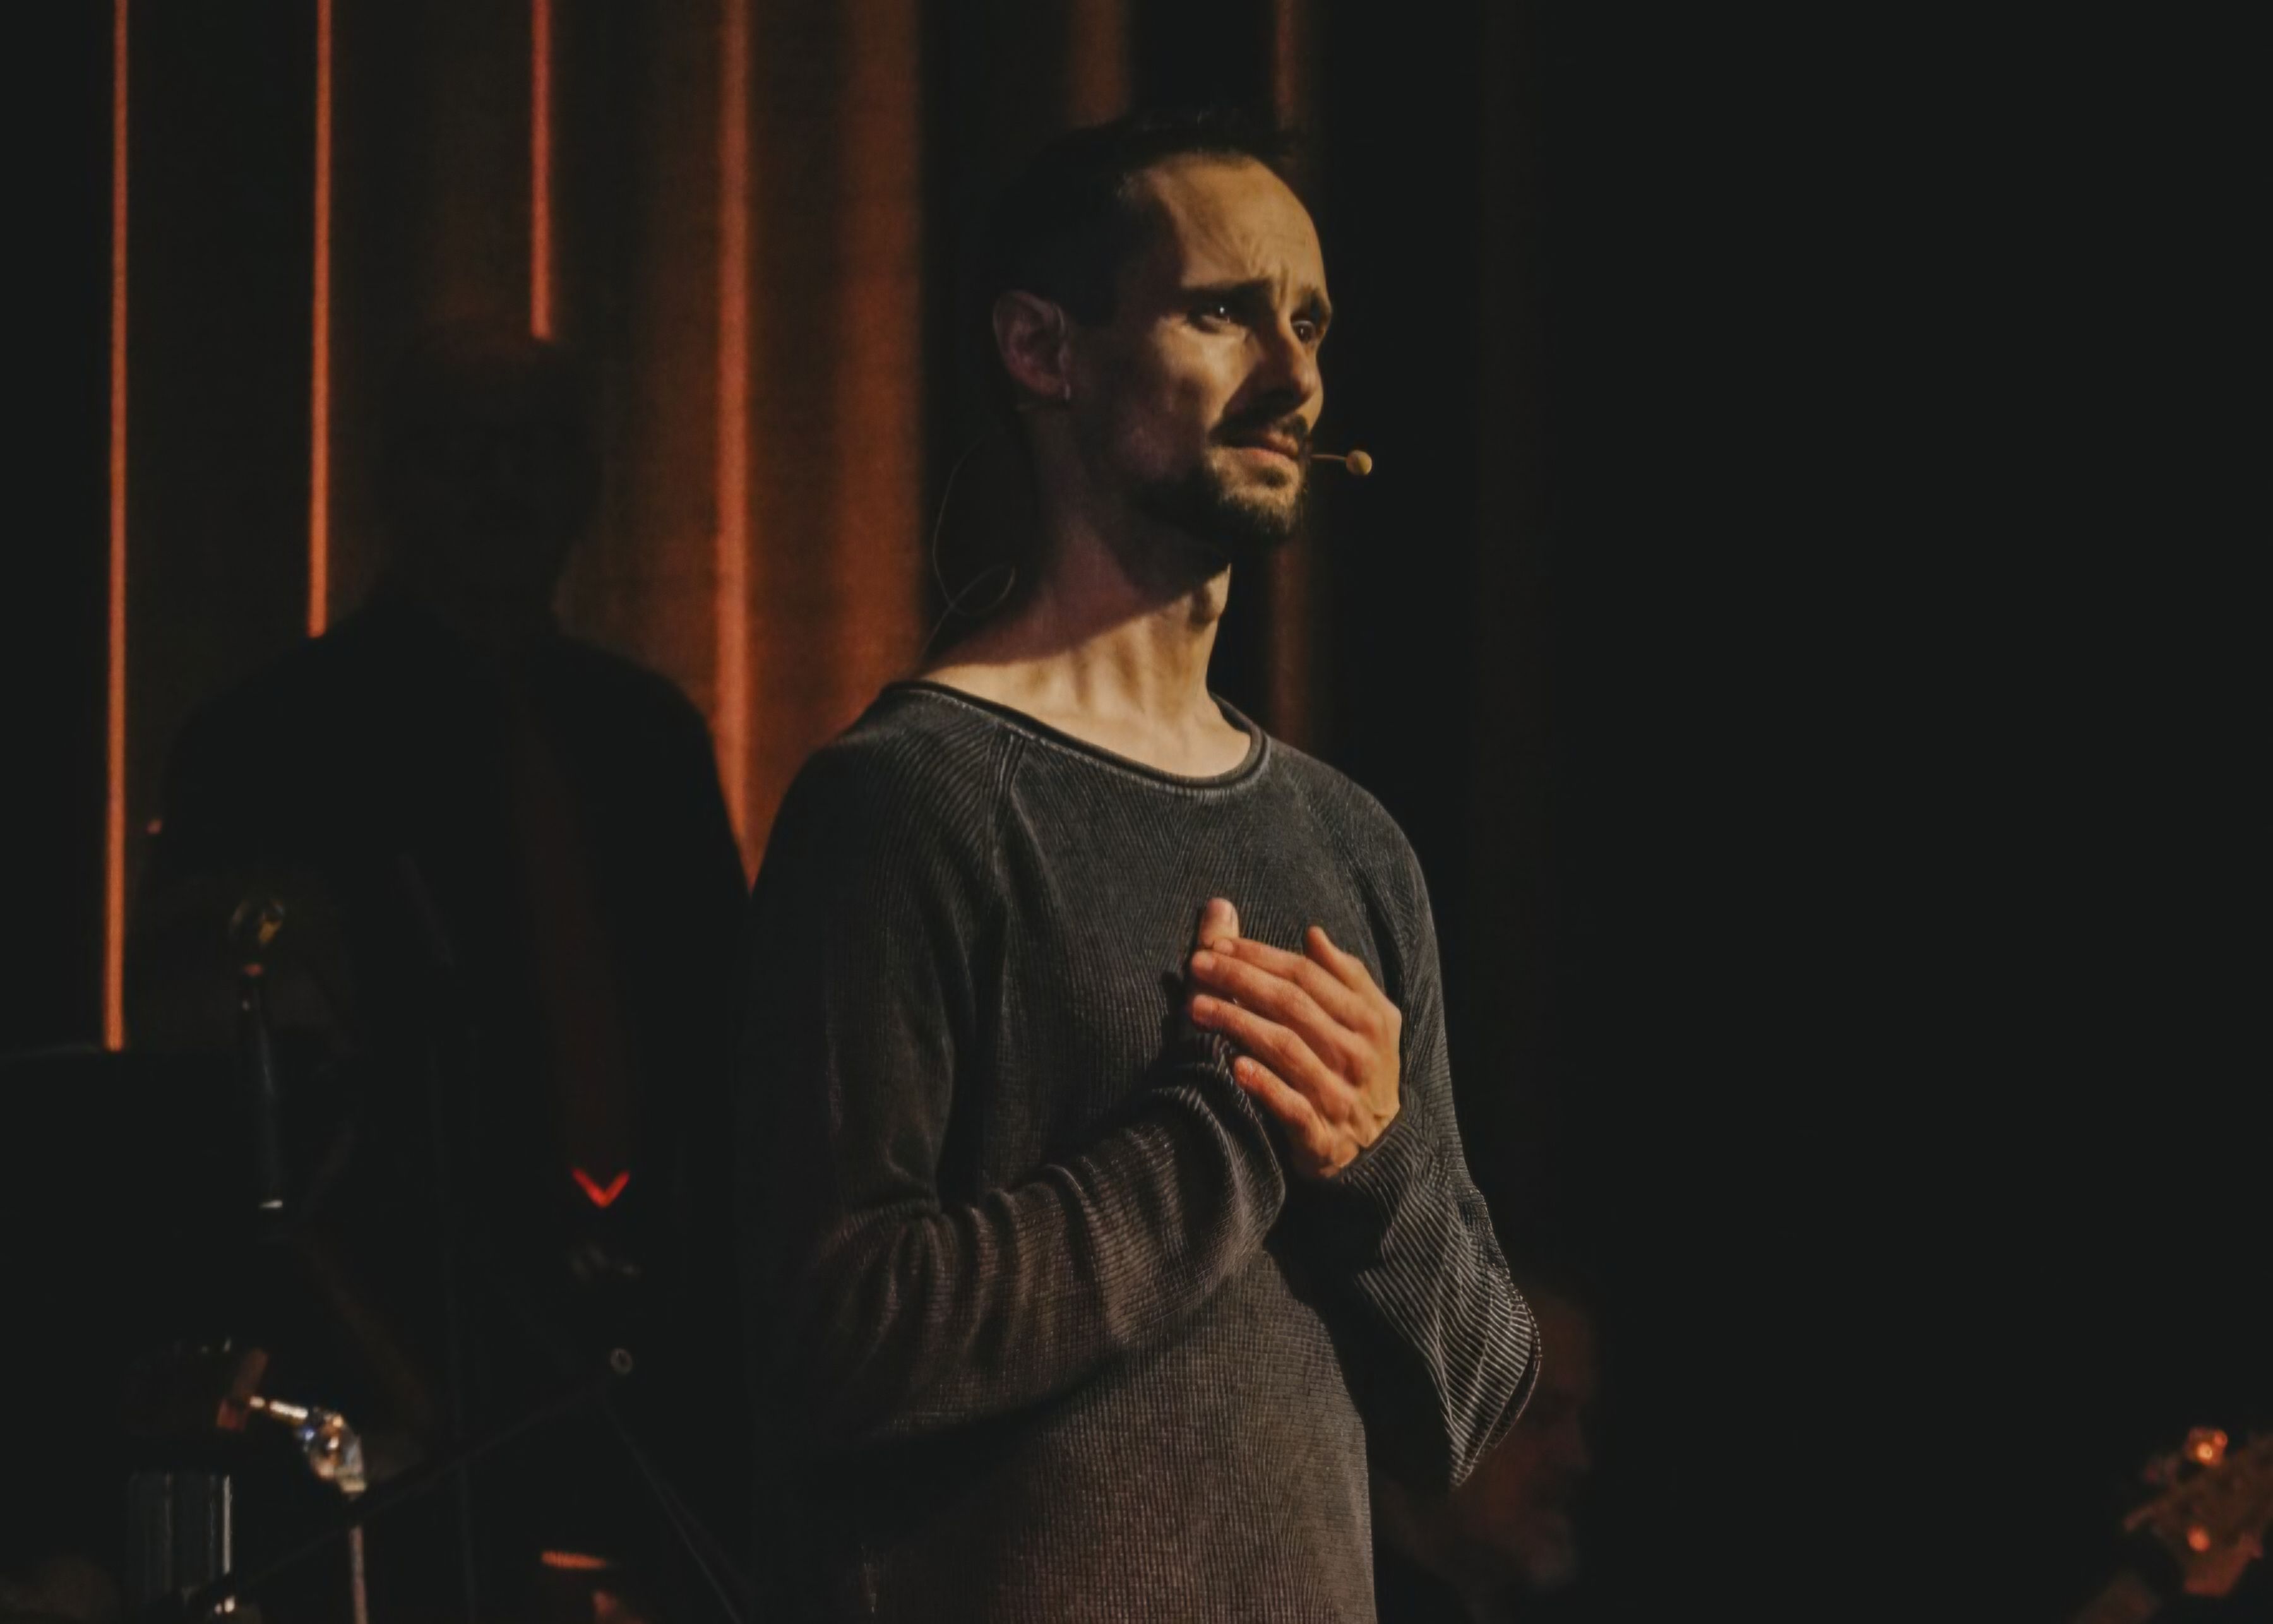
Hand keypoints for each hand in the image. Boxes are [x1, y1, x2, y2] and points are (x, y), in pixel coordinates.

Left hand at [1185, 906, 1401, 1178]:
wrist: (1375, 1148)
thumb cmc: (1361, 1067)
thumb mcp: (1369, 1020)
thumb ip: (1346, 976)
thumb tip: (1313, 934)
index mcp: (1370, 1019)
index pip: (1308, 975)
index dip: (1262, 955)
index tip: (1220, 944)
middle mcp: (1358, 1055)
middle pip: (1293, 1005)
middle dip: (1241, 980)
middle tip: (1198, 965)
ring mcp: (1340, 1096)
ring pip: (1287, 1049)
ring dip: (1238, 1024)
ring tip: (1196, 1007)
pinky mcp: (1322, 1136)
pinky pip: (1291, 1106)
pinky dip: (1263, 1085)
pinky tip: (1233, 1066)